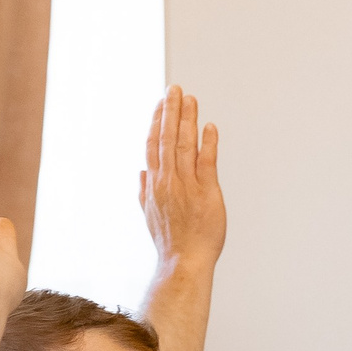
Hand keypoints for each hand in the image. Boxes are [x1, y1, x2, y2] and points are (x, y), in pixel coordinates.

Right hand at [138, 86, 224, 268]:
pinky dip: (208, 144)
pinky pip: (206, 163)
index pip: (153, 145)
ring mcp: (186, 186)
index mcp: (154, 183)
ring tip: (190, 99)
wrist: (184, 261)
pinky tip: (209, 127)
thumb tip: (142, 173)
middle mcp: (167, 181)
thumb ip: (144, 191)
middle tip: (174, 89)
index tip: (160, 104)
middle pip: (166, 138)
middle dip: (170, 112)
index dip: (156, 122)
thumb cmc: (170, 240)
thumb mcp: (150, 213)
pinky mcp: (206, 194)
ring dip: (187, 120)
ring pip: (184, 145)